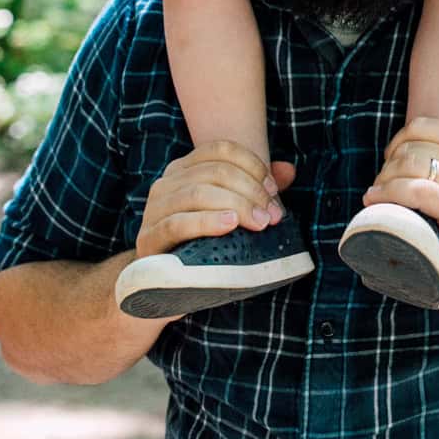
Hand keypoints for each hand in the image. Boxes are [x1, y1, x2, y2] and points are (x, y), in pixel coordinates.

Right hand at [133, 143, 297, 263]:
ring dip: (236, 205)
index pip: (220, 150)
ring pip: (198, 193)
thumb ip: (257, 190)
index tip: (274, 190)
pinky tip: (229, 224)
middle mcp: (166, 182)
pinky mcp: (149, 239)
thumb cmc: (203, 245)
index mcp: (185, 169)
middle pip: (215, 171)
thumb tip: (289, 170)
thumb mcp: (232, 214)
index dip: (252, 165)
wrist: (165, 288)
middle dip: (251, 190)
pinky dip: (206, 221)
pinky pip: (177, 223)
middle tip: (273, 216)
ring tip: (259, 223)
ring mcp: (154, 209)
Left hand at [361, 117, 438, 314]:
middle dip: (387, 167)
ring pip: (410, 165)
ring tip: (376, 197)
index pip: (422, 127)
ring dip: (384, 180)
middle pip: (412, 148)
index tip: (388, 164)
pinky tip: (374, 201)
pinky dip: (388, 193)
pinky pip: (416, 190)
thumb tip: (401, 162)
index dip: (396, 143)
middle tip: (379, 189)